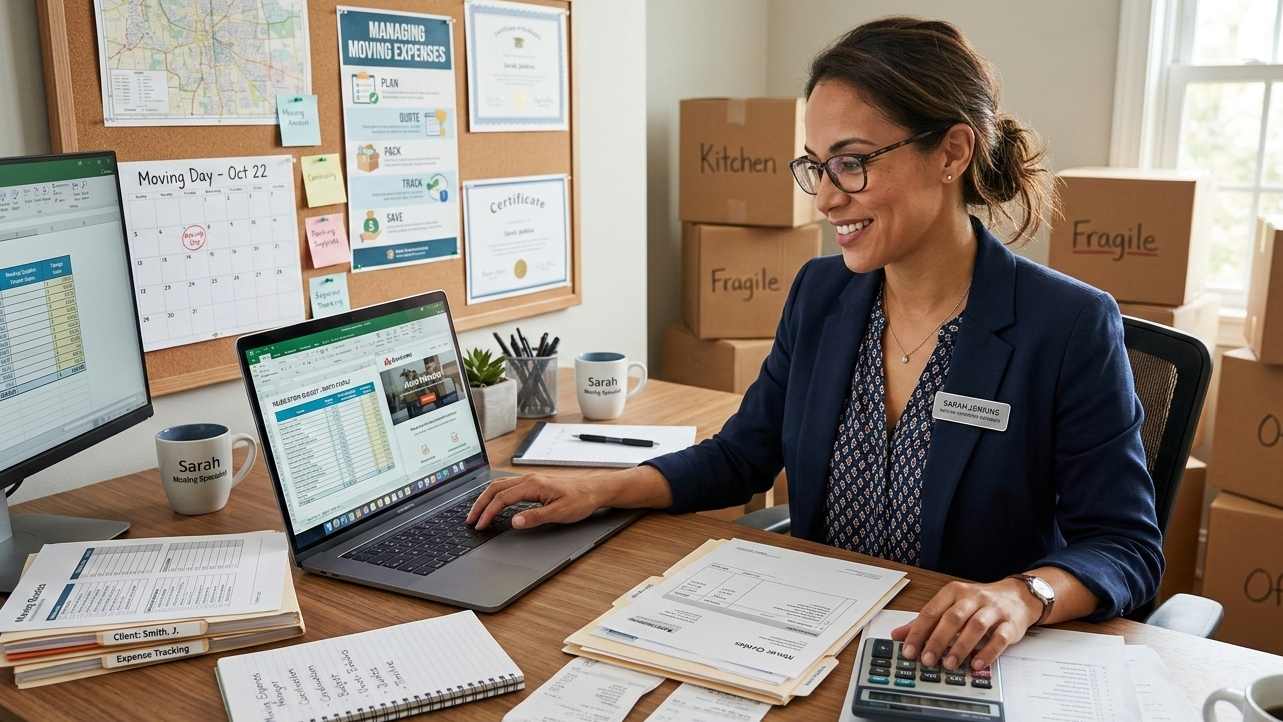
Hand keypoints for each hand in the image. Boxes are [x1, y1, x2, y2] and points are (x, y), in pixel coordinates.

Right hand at [466, 473, 606, 529]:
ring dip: (486, 498)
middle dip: (480, 504)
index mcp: (533, 485)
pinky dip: (496, 495)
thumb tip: (514, 521)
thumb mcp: (559, 512)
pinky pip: (508, 486)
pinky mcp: (534, 483)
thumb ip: (535, 517)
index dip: (488, 513)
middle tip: (470, 519)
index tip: (479, 525)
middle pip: (495, 488)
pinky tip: (495, 504)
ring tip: (477, 512)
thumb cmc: (581, 500)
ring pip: (500, 485)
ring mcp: (531, 480)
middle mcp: (529, 479)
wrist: (595, 490)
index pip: (502, 498)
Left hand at [890, 578, 1041, 670]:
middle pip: (952, 618)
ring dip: (961, 647)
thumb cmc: (979, 603)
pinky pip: (999, 638)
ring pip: (975, 627)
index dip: (918, 632)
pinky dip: (987, 652)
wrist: (1018, 596)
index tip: (908, 651)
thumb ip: (925, 621)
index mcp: (953, 592)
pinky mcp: (1010, 624)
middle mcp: (973, 598)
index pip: (931, 611)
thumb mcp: (950, 606)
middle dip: (937, 640)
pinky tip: (976, 664)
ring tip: (949, 664)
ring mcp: (993, 610)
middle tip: (927, 660)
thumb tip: (897, 635)